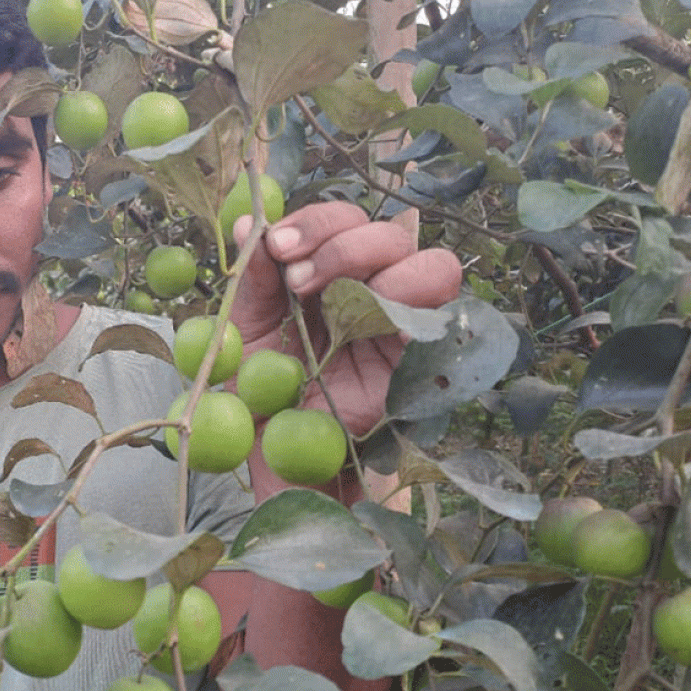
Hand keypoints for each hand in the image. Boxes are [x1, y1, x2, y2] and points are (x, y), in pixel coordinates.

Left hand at [227, 201, 459, 442]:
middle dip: (340, 244)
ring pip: (430, 262)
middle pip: (387, 232)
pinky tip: (378, 327)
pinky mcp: (426, 360)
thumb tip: (247, 222)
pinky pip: (445, 316)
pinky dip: (416, 308)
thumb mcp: (246, 334)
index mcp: (328, 276)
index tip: (277, 246)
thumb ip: (252, 279)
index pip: (341, 222)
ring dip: (380, 272)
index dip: (314, 222)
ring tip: (334, 305)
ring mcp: (405, 323)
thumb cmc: (263, 400)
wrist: (284, 468)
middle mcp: (372, 292)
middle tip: (298, 279)